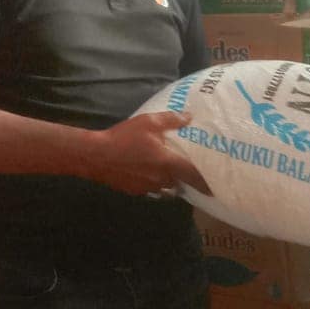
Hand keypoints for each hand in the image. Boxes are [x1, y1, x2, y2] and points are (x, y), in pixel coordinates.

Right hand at [88, 112, 209, 196]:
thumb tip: (189, 117)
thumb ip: (171, 120)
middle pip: (179, 183)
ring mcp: (147, 188)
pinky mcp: (134, 191)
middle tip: (183, 169)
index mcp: (168, 163)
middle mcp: (161, 179)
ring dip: (167, 182)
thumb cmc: (124, 137)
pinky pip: (150, 190)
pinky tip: (144, 173)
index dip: (205, 184)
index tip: (214, 189)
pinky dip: (151, 183)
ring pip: (164, 188)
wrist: (95, 155)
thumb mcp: (148, 122)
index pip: (193, 177)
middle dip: (182, 178)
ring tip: (164, 172)